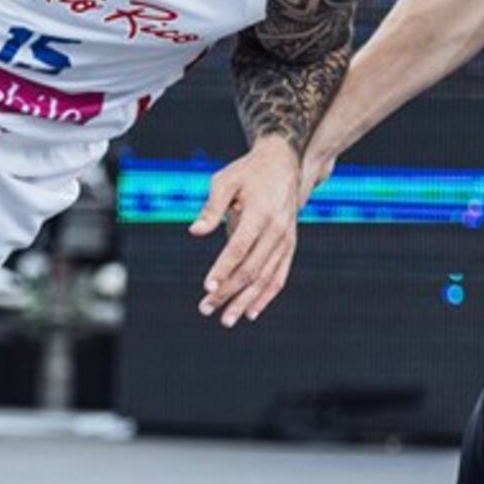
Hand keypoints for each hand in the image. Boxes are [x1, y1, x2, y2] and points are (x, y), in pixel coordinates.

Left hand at [190, 139, 305, 326]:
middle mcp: (277, 230)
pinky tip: (251, 313)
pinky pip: (279, 276)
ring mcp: (286, 240)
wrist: (284, 164)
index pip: (239, 248)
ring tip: (226, 319)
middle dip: (228, 291)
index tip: (207, 288)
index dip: (223, 269)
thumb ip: (211, 207)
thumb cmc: (248, 172)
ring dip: (245, 301)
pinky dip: (266, 296)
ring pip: (266, 278)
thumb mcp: (225, 181)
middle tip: (206, 308)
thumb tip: (194, 231)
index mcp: (261, 213)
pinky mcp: (289, 246)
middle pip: (251, 268)